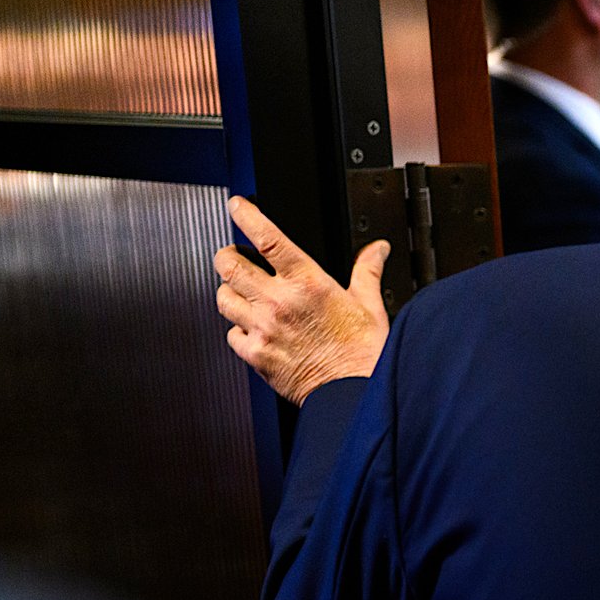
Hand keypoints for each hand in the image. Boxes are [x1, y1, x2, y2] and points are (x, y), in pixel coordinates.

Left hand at [212, 196, 390, 403]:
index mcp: (308, 283)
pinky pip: (230, 332)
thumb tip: (376, 250)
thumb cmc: (364, 353)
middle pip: (229, 264)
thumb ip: (367, 272)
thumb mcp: (369, 305)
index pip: (266, 237)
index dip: (246, 215)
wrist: (354, 393)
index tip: (237, 206)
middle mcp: (279, 302)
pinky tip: (251, 327)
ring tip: (241, 292)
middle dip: (228, 255)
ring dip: (229, 290)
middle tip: (234, 255)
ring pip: (222, 296)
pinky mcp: (255, 354)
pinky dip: (236, 327)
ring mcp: (262, 328)